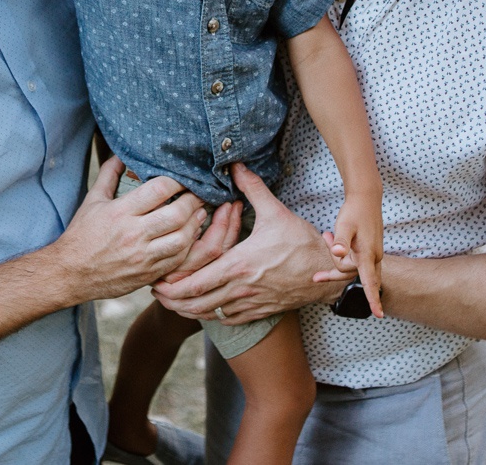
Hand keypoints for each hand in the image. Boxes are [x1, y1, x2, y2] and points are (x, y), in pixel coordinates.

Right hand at [49, 157, 205, 302]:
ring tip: (200, 213)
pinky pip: (178, 260)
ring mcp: (142, 257)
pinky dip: (189, 246)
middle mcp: (133, 234)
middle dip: (193, 200)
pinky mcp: (148, 274)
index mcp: (120, 212)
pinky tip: (190, 236)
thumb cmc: (81, 236)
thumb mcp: (92, 201)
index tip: (184, 176)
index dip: (177, 180)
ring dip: (196, 223)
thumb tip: (121, 154)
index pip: (159, 189)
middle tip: (200, 193)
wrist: (71, 274)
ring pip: (182, 238)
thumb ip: (109, 175)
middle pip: (177, 214)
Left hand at [152, 163, 343, 322]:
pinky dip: (211, 316)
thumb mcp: (276, 212)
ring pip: (210, 315)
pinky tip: (203, 309)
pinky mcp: (261, 310)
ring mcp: (250, 303)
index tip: (156, 281)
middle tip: (155, 294)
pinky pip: (229, 319)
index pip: (196, 282)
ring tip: (172, 304)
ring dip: (188, 311)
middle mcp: (241, 288)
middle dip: (172, 302)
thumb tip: (236, 165)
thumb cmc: (303, 243)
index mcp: (239, 265)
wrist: (329, 273)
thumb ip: (252, 188)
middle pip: (196, 304)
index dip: (172, 286)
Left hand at [330, 197, 383, 316]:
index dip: (373, 299)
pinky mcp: (369, 252)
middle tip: (325, 244)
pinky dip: (341, 257)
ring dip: (336, 258)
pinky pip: (354, 263)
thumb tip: (337, 253)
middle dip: (334, 265)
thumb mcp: (345, 225)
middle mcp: (373, 258)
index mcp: (368, 254)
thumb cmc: (355, 212)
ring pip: (351, 268)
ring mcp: (373, 256)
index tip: (379, 314)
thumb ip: (341, 240)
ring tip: (327, 235)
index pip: (370, 282)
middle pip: (350, 273)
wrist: (366, 198)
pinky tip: (332, 243)